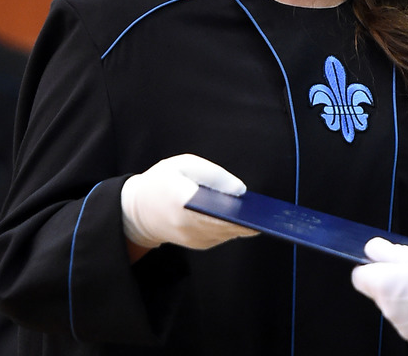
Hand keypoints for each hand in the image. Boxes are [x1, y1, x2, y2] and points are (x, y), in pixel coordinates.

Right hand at [120, 153, 256, 249]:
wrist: (138, 211)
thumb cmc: (163, 181)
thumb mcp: (184, 164)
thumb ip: (213, 174)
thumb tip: (240, 191)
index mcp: (180, 199)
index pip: (212, 209)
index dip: (235, 211)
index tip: (254, 210)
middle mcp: (186, 224)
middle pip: (225, 224)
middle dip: (247, 219)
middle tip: (270, 214)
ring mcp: (192, 238)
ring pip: (227, 232)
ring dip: (244, 224)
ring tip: (264, 214)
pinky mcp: (198, 244)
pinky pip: (222, 235)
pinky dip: (235, 227)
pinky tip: (249, 218)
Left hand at [351, 237, 407, 351]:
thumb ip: (391, 251)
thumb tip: (373, 248)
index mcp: (383, 286)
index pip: (360, 277)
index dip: (372, 269)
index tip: (384, 262)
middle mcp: (389, 311)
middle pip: (382, 296)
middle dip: (395, 286)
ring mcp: (405, 329)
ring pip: (400, 312)